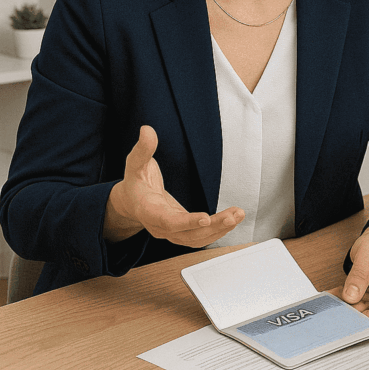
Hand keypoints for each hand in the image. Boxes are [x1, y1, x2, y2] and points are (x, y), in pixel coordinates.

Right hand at [104, 125, 243, 246]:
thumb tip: (147, 130)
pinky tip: (232, 219)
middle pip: (187, 234)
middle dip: (212, 227)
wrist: (130, 202)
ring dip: (219, 229)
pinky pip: (201, 237)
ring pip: (197, 239)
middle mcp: (160, 227)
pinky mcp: (182, 232)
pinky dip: (218, 231)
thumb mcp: (135, 164)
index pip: (166, 220)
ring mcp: (172, 233)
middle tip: (232, 216)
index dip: (185, 222)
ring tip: (238, 215)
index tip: (205, 218)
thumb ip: (143, 149)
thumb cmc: (135, 182)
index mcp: (148, 210)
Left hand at [332, 220, 368, 322]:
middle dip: (355, 310)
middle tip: (336, 307)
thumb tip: (351, 297)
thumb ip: (359, 275)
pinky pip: (363, 301)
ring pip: (367, 308)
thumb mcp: (366, 253)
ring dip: (350, 304)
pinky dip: (350, 298)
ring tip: (334, 298)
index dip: (367, 317)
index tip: (347, 318)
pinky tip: (337, 294)